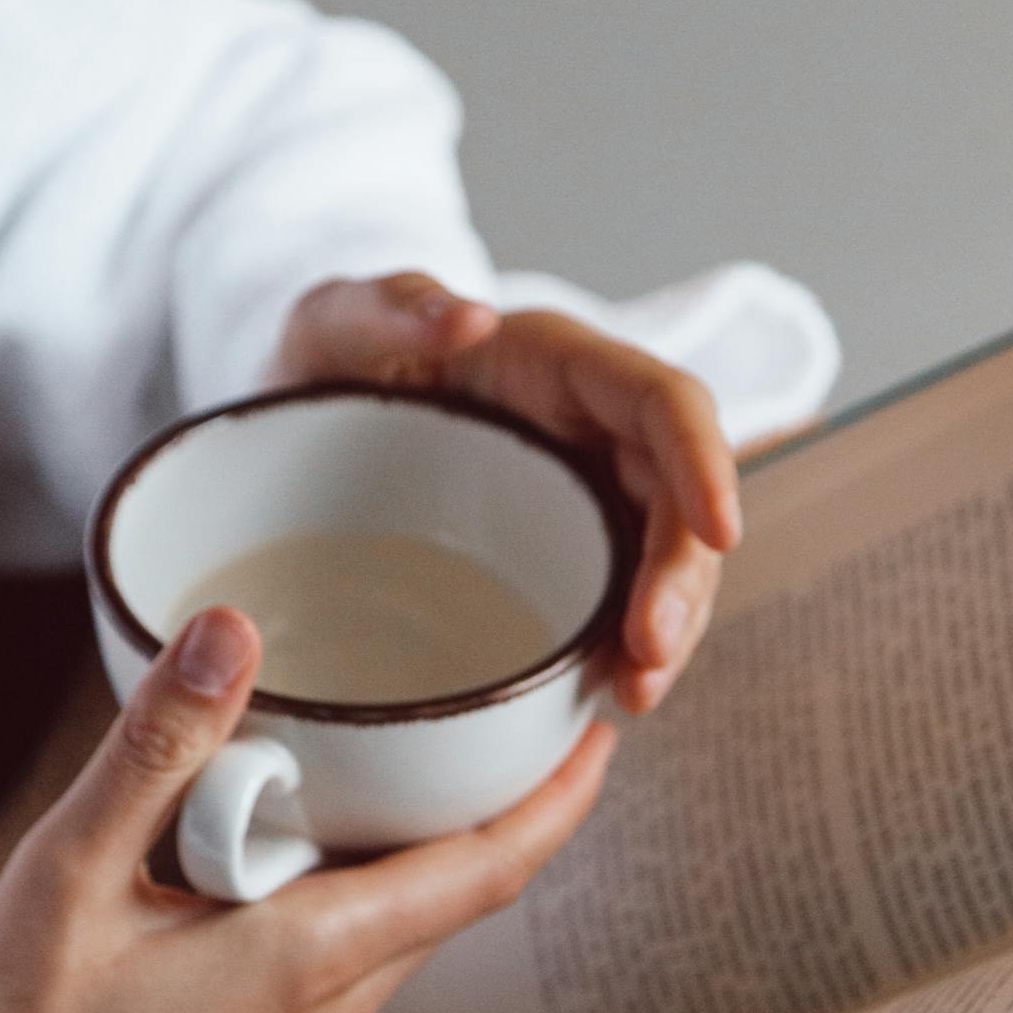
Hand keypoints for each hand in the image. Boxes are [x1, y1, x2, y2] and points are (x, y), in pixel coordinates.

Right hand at [0, 606, 613, 1012]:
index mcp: (311, 960)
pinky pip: (356, 942)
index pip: (488, 869)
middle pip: (464, 888)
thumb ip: (157, 749)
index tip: (606, 718)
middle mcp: (334, 1009)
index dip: (561, 795)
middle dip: (511, 798)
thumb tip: (236, 628)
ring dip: (436, 834)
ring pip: (410, 917)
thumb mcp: (69, 874)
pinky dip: (369, 870)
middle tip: (525, 694)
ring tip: (435, 736)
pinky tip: (316, 818)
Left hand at [275, 271, 740, 710]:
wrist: (291, 433)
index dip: (705, 463)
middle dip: (682, 583)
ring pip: (657, 564)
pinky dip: (616, 656)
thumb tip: (471, 317)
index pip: (663, 404)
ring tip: (631, 696)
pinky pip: (609, 605)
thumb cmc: (321, 363)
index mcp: (559, 364)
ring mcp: (579, 499)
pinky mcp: (557, 558)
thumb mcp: (330, 322)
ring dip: (663, 632)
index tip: (721, 534)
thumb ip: (386, 307)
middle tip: (647, 662)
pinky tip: (600, 705)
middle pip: (677, 501)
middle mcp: (589, 430)